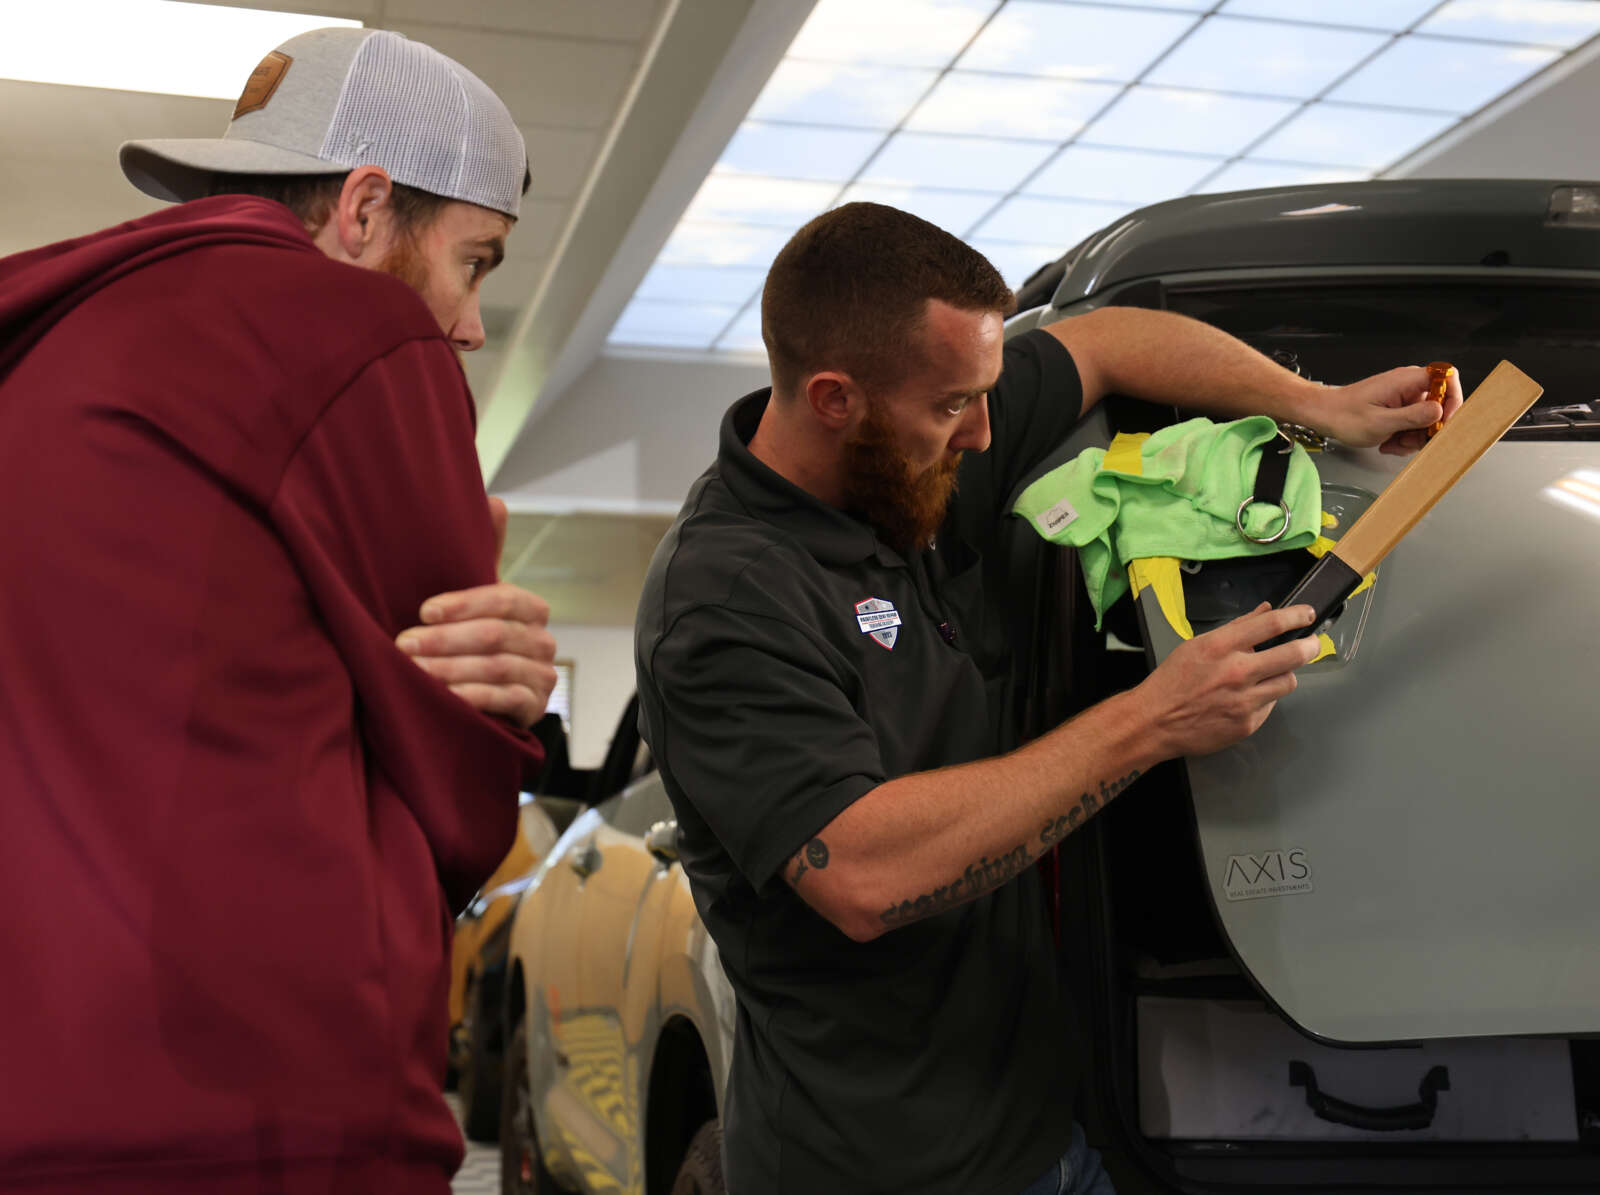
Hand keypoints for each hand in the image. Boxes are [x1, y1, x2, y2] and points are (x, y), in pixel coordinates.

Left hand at [395, 497, 557, 729]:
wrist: (480, 696)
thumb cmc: (469, 639)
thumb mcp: (473, 598)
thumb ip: (484, 553)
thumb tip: (494, 500)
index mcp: (531, 609)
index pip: (503, 599)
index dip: (463, 604)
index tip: (423, 611)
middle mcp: (543, 641)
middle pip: (496, 635)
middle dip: (446, 640)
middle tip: (404, 644)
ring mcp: (543, 676)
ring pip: (496, 667)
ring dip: (450, 669)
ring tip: (413, 672)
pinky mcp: (535, 708)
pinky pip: (504, 700)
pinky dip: (471, 698)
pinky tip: (442, 697)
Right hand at [1138, 603, 1320, 758]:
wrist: (1154, 722)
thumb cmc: (1172, 682)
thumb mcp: (1197, 645)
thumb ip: (1236, 628)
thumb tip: (1265, 611)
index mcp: (1221, 646)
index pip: (1271, 624)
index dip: (1297, 616)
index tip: (1308, 614)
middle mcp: (1236, 672)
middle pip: (1293, 654)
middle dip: (1309, 646)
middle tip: (1312, 644)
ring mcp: (1244, 700)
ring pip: (1288, 682)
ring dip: (1284, 675)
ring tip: (1269, 675)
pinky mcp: (1247, 724)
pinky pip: (1270, 706)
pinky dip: (1263, 699)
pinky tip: (1245, 699)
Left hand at [1312, 365, 1463, 454]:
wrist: (1325, 415)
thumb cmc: (1344, 415)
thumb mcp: (1380, 422)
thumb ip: (1412, 417)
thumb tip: (1439, 411)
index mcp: (1407, 380)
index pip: (1447, 377)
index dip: (1453, 399)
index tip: (1445, 421)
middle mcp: (1409, 385)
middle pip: (1440, 404)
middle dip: (1428, 428)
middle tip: (1409, 441)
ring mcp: (1405, 396)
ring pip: (1427, 419)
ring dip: (1414, 437)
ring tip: (1393, 443)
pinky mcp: (1399, 408)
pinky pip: (1414, 424)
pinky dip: (1404, 437)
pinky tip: (1389, 443)